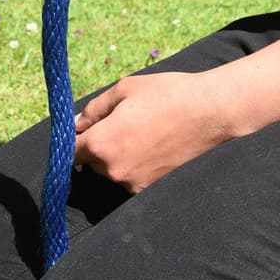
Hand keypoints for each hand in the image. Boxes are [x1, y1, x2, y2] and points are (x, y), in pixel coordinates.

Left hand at [73, 68, 236, 192]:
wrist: (210, 112)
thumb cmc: (167, 94)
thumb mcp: (124, 89)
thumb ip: (94, 109)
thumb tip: (75, 124)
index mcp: (101, 143)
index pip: (69, 152)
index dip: (72, 141)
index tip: (81, 132)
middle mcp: (113, 170)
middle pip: (91, 164)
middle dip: (99, 147)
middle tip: (121, 124)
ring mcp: (133, 184)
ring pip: (112, 172)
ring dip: (117, 158)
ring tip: (142, 134)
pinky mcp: (150, 189)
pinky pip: (131, 179)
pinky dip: (135, 166)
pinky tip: (153, 146)